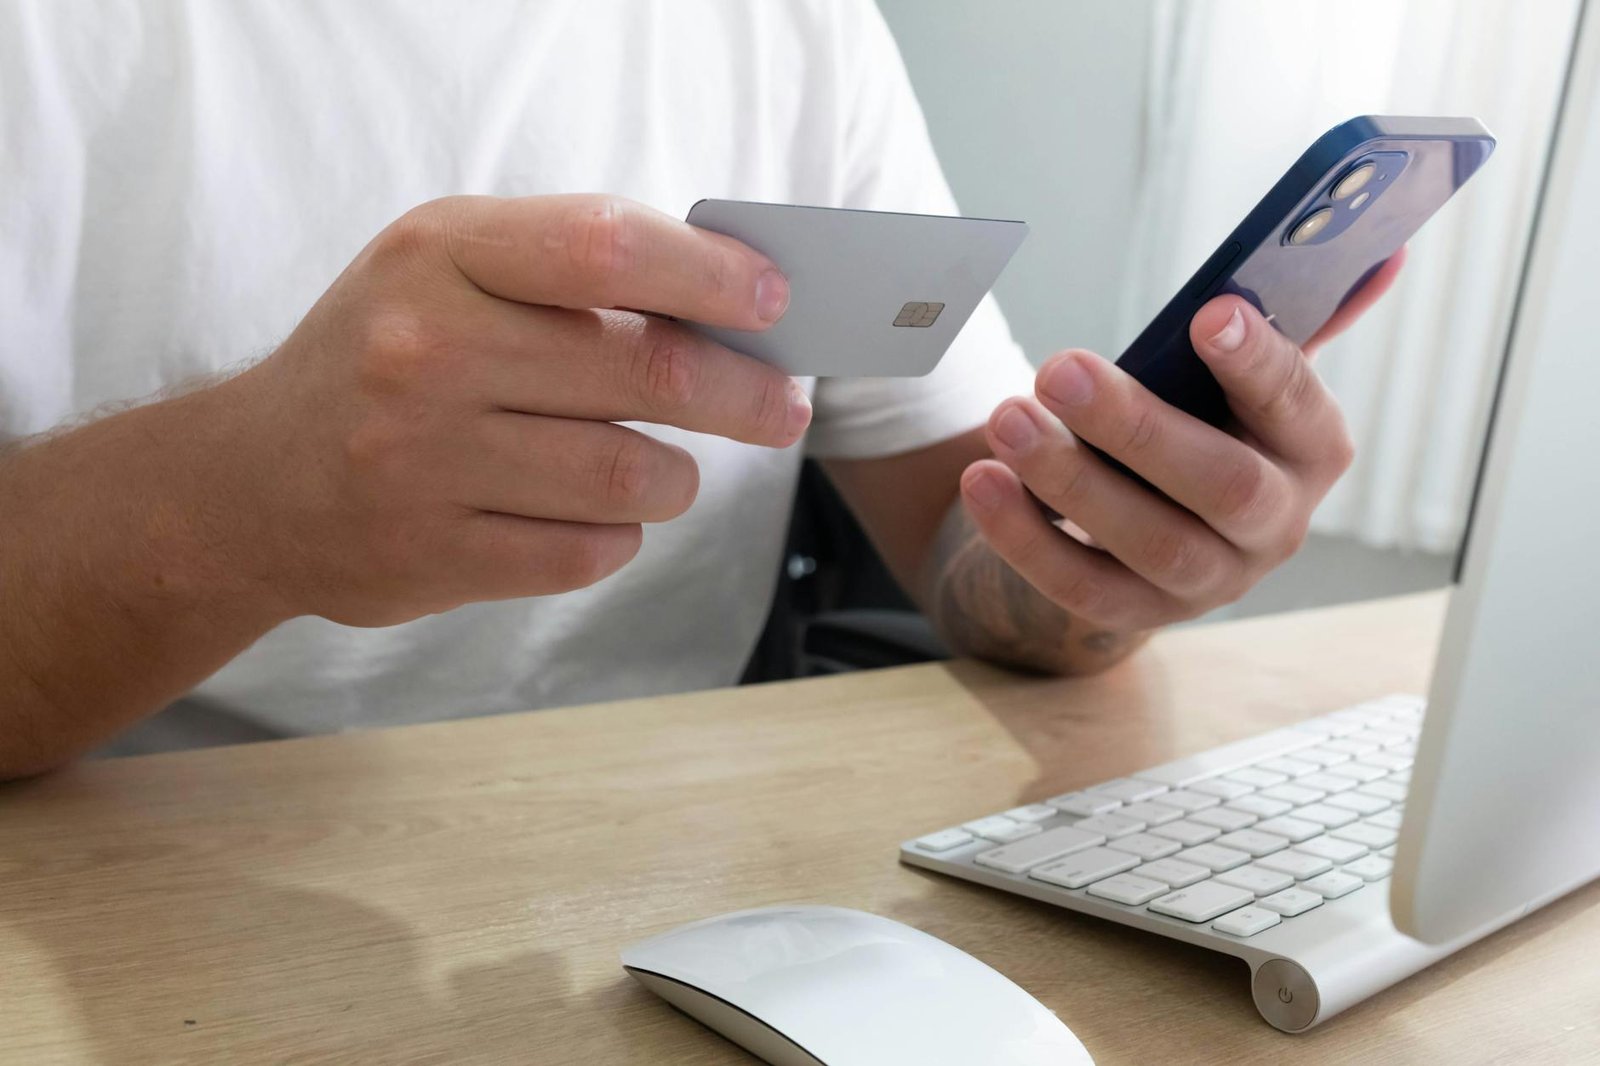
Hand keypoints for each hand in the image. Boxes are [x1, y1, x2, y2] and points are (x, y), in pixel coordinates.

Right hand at [207, 194, 808, 625]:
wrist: (248, 485)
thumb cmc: (382, 358)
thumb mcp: (446, 271)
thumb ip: (568, 269)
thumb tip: (728, 304)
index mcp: (438, 255)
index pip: (606, 247)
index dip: (710, 275)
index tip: (773, 301)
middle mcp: (425, 351)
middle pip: (645, 371)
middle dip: (743, 395)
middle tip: (781, 405)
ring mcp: (423, 461)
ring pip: (631, 476)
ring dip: (674, 478)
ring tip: (664, 469)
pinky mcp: (433, 555)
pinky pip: (589, 552)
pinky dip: (617, 536)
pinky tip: (596, 516)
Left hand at [959, 252, 1402, 633]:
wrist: (1149, 518)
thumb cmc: (1200, 421)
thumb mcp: (1242, 373)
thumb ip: (1292, 315)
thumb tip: (1377, 249)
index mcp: (1313, 448)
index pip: (1297, 405)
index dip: (1259, 362)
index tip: (1208, 315)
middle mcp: (1276, 523)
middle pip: (1220, 484)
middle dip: (1136, 425)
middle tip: (1058, 368)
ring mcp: (1213, 579)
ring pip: (1149, 541)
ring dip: (1071, 480)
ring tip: (1008, 420)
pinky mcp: (1144, 614)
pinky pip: (1082, 587)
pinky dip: (1026, 537)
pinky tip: (984, 481)